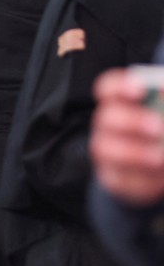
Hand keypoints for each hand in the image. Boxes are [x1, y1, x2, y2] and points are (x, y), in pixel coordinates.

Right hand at [90, 68, 163, 206]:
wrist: (152, 167)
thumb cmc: (158, 134)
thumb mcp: (163, 114)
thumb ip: (163, 104)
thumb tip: (163, 92)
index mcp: (119, 103)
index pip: (108, 88)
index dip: (120, 87)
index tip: (140, 89)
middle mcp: (107, 126)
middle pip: (107, 117)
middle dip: (132, 121)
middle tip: (158, 126)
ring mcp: (108, 152)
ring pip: (106, 149)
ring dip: (135, 152)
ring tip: (160, 157)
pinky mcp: (114, 179)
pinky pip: (124, 179)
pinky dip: (146, 178)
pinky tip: (161, 173)